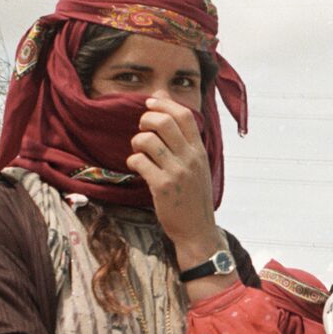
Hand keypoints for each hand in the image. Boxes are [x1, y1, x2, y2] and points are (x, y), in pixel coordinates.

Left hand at [125, 92, 224, 271]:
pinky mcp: (162, 186)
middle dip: (145, 120)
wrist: (197, 230)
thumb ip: (187, 144)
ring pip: (148, 140)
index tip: (151, 103)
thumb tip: (170, 116)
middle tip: (141, 130)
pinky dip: (133, 161)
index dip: (164, 103)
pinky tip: (137, 167)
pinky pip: (139, 161)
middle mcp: (190, 158)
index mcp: (199, 151)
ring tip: (139, 152)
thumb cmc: (194, 198)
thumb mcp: (198, 167)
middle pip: (164, 122)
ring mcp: (176, 172)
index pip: (184, 115)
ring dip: (137, 142)